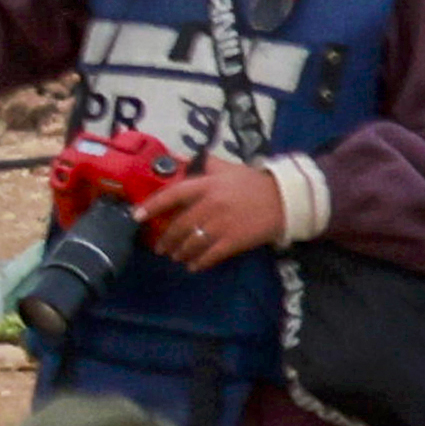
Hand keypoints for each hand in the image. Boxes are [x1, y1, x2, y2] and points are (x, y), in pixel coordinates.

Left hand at [150, 156, 295, 269]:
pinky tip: (194, 266)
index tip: (137, 216)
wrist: (287, 199)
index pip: (173, 195)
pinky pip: (211, 254)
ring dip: (180, 252)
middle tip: (159, 247)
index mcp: (207, 185)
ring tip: (175, 256)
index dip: (152, 206)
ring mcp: (223, 224)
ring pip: (192, 242)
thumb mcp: (228, 168)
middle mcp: (211, 204)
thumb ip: (205, 165)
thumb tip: (182, 160)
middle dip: (166, 239)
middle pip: (180, 224)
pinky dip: (199, 261)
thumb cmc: (254, 183)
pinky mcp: (235, 240)